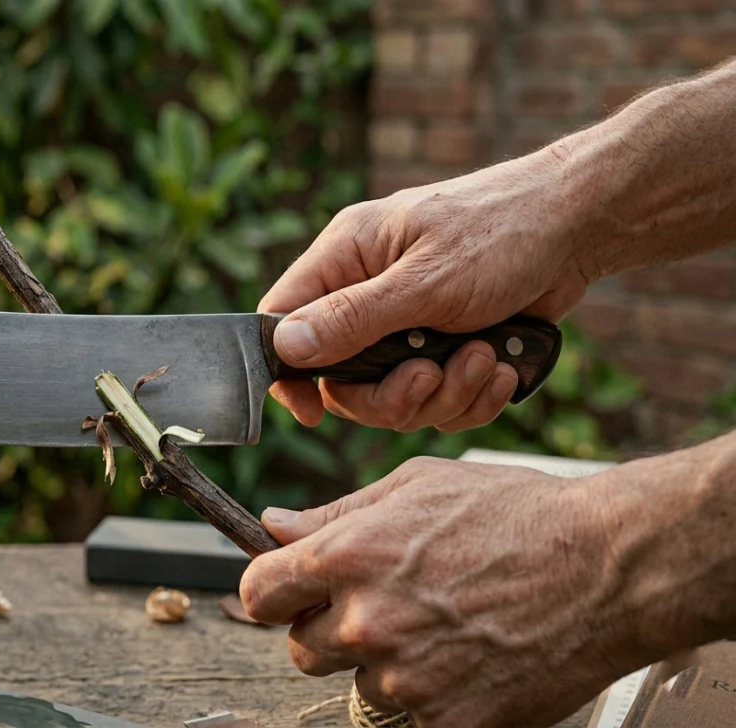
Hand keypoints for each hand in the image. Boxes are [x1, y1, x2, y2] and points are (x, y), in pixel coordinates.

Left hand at [239, 457, 665, 727]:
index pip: (259, 593)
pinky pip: (411, 715)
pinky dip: (432, 693)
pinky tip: (468, 655)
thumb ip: (336, 514)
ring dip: (385, 662)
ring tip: (442, 625)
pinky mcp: (447, 720)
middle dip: (330, 629)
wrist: (608, 568)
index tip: (289, 592)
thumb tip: (274, 524)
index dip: (272, 591)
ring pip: (359, 683)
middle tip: (383, 606)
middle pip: (302, 648)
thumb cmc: (518, 514)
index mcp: (350, 557)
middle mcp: (368, 621)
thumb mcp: (417, 486)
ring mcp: (407, 677)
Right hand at [259, 152, 591, 431]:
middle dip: (391, 395)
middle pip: (342, 378)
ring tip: (485, 360)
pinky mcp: (445, 344)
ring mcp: (407, 322)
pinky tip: (501, 369)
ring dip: (443, 394)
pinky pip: (439, 396)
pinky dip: (471, 395)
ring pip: (394, 395)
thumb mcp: (424, 282)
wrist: (581, 229)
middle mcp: (368, 291)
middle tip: (430, 378)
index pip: (282, 320)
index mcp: (346, 258)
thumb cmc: (502, 233)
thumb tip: (283, 347)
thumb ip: (351, 318)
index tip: (311, 411)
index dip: (288, 372)